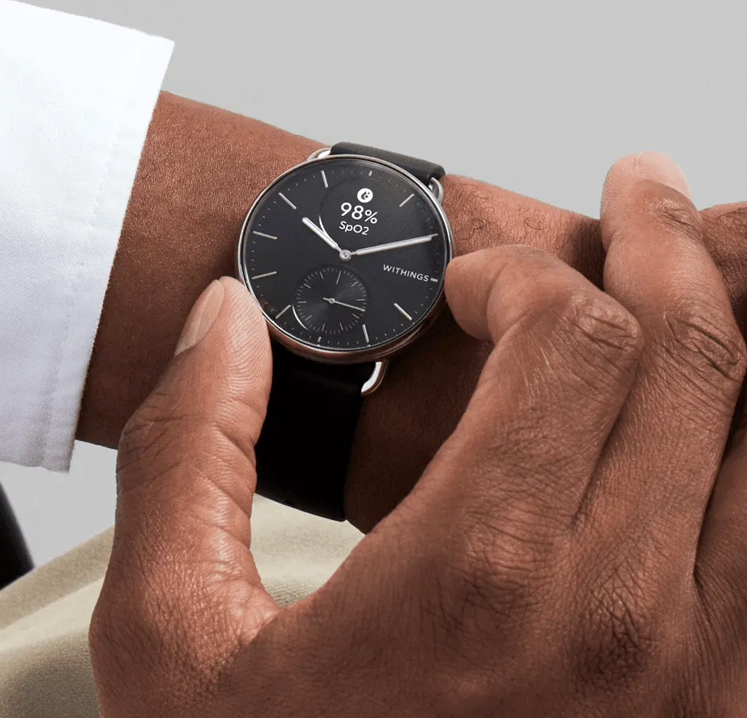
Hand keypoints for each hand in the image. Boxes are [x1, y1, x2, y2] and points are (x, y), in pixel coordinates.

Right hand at [91, 153, 746, 715]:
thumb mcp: (172, 637)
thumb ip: (189, 453)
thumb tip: (227, 326)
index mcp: (481, 580)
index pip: (571, 340)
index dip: (519, 273)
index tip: (473, 280)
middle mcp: (623, 617)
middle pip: (696, 356)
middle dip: (662, 246)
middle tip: (639, 194)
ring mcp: (702, 665)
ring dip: (734, 316)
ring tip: (699, 254)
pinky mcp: (722, 695)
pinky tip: (720, 384)